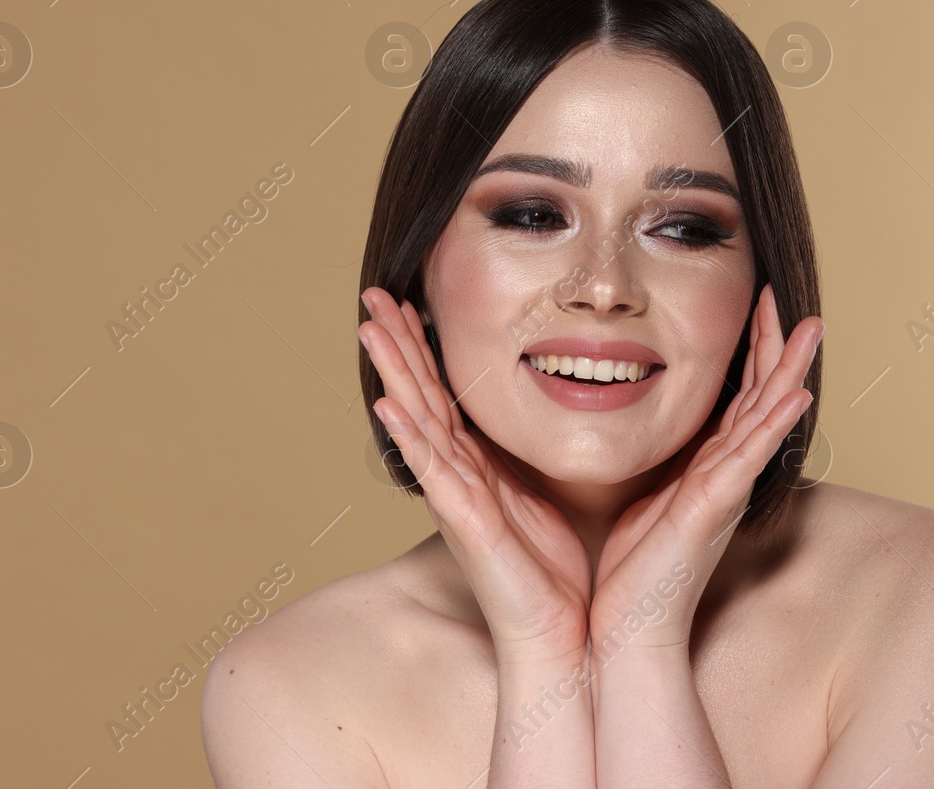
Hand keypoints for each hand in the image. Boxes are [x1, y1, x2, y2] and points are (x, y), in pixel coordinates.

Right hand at [357, 286, 593, 665]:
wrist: (564, 640)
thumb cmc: (556, 575)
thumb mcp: (549, 496)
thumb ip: (538, 457)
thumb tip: (563, 411)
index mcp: (479, 470)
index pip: (445, 396)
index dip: (424, 350)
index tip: (411, 301)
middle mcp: (460, 480)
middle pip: (421, 398)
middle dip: (397, 345)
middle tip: (375, 294)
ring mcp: (458, 502)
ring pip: (419, 425)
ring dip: (393, 374)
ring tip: (369, 329)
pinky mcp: (468, 527)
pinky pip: (436, 475)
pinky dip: (410, 439)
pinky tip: (388, 404)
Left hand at [588, 283, 821, 653]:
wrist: (630, 627)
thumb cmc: (632, 569)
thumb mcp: (643, 495)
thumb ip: (654, 462)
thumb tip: (638, 425)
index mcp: (706, 466)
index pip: (737, 397)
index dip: (751, 351)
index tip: (757, 304)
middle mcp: (724, 473)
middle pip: (761, 396)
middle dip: (777, 347)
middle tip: (793, 300)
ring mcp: (725, 489)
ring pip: (765, 417)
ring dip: (790, 372)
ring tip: (811, 329)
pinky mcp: (715, 507)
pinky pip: (750, 458)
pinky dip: (774, 425)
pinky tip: (796, 396)